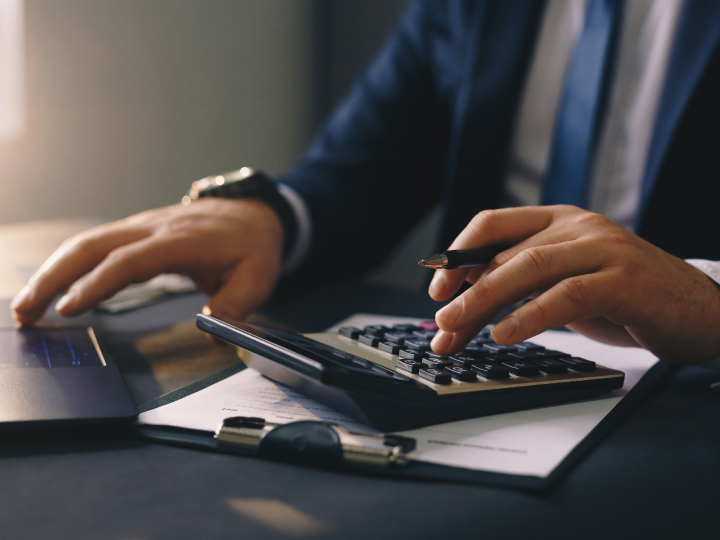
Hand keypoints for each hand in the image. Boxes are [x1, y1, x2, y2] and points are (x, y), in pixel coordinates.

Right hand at [11, 198, 283, 323]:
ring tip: (27, 307)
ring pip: (86, 243)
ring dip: (52, 271)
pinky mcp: (136, 232)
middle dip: (52, 276)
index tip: (70, 308)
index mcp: (181, 241)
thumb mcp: (257, 278)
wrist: (254, 214)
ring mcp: (141, 227)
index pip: (129, 261)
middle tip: (26, 312)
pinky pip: (95, 246)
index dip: (97, 284)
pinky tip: (54, 287)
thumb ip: (235, 305)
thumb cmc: (253, 246)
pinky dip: (68, 265)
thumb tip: (212, 332)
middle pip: (91, 246)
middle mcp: (153, 229)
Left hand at [428, 206, 719, 364]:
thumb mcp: (564, 286)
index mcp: (558, 221)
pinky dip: (531, 314)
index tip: (436, 289)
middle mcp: (577, 226)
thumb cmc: (625, 298)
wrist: (700, 309)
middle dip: (465, 292)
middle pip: (504, 253)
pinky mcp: (625, 278)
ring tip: (455, 327)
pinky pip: (567, 294)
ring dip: (484, 299)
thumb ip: (521, 285)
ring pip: (529, 267)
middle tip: (439, 322)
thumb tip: (462, 302)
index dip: (457, 253)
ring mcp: (603, 248)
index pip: (492, 223)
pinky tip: (505, 334)